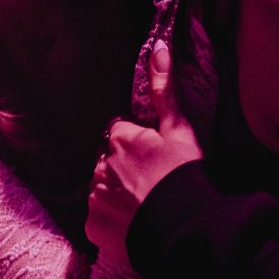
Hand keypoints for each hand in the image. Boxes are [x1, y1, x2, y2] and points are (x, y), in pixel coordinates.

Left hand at [86, 42, 201, 258]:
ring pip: (103, 187)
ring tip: (145, 204)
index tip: (156, 157)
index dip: (140, 144)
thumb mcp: (179, 130)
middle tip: (152, 182)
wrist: (184, 229)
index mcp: (120, 139)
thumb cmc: (184, 176)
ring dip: (117, 191)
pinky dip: (112, 219)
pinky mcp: (93, 225)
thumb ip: (164, 90)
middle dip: (124, 166)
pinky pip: (99, 217)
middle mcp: (101, 165)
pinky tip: (134, 221)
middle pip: (110, 160)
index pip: (122, 133)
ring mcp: (95, 197)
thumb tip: (158, 49)